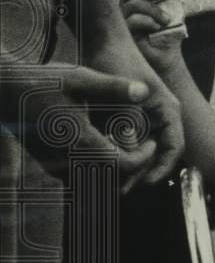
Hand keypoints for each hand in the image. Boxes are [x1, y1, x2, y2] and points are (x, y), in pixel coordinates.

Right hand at [1, 61, 158, 189]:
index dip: (144, 158)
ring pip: (98, 183)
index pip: (124, 165)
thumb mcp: (80, 79)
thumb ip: (114, 87)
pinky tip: (105, 147)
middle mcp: (68, 161)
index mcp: (80, 142)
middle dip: (134, 167)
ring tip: (128, 147)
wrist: (3, 91)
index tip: (152, 142)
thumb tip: (144, 91)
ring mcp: (57, 167)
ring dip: (117, 171)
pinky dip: (99, 170)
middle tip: (145, 147)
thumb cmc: (42, 82)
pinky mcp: (50, 166)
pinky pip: (82, 178)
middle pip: (114, 180)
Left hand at [87, 29, 183, 190]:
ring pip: (140, 148)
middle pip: (156, 152)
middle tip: (119, 188)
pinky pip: (127, 139)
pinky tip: (101, 161)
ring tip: (108, 179)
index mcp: (168, 111)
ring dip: (126, 163)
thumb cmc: (117, 63)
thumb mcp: (122, 100)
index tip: (142, 183)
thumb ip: (129, 130)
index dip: (161, 169)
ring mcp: (145, 116)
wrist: (102, 39)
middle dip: (140, 171)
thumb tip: (130, 160)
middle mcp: (160, 116)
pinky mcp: (129, 115)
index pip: (174, 148)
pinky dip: (116, 151)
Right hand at [120, 0, 184, 75]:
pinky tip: (157, 27)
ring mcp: (123, 16)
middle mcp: (127, 3)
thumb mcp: (174, 8)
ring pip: (133, 2)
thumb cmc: (169, 30)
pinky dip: (148, 22)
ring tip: (167, 19)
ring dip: (153, 8)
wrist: (168, 54)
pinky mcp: (124, 32)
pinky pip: (132, 21)